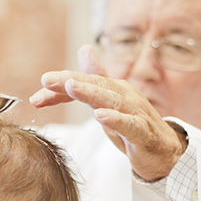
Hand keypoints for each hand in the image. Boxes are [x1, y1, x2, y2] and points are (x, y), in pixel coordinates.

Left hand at [29, 45, 187, 180]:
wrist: (164, 151)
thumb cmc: (133, 125)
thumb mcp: (108, 102)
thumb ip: (93, 79)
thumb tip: (84, 49)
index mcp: (112, 89)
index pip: (82, 83)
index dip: (58, 88)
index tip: (36, 94)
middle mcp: (123, 96)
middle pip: (94, 85)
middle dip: (69, 81)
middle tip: (46, 79)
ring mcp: (135, 113)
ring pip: (111, 100)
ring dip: (90, 93)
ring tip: (71, 88)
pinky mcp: (143, 133)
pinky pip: (129, 124)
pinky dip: (115, 120)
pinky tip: (100, 116)